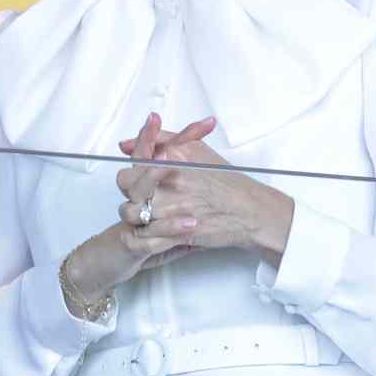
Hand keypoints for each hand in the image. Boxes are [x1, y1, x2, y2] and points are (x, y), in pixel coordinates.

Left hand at [113, 113, 294, 258]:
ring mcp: (170, 209)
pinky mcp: (174, 232)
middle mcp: (167, 183)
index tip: (140, 169)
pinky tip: (156, 228)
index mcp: (170, 160)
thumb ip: (160, 140)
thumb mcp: (195, 150)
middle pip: (125, 184)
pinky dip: (146, 233)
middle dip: (131, 188)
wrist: (250, 211)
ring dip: (136, 212)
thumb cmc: (225, 180)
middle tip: (145, 191)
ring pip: (130, 212)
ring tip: (150, 211)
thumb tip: (126, 144)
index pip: (134, 160)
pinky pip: (145, 235)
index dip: (133, 164)